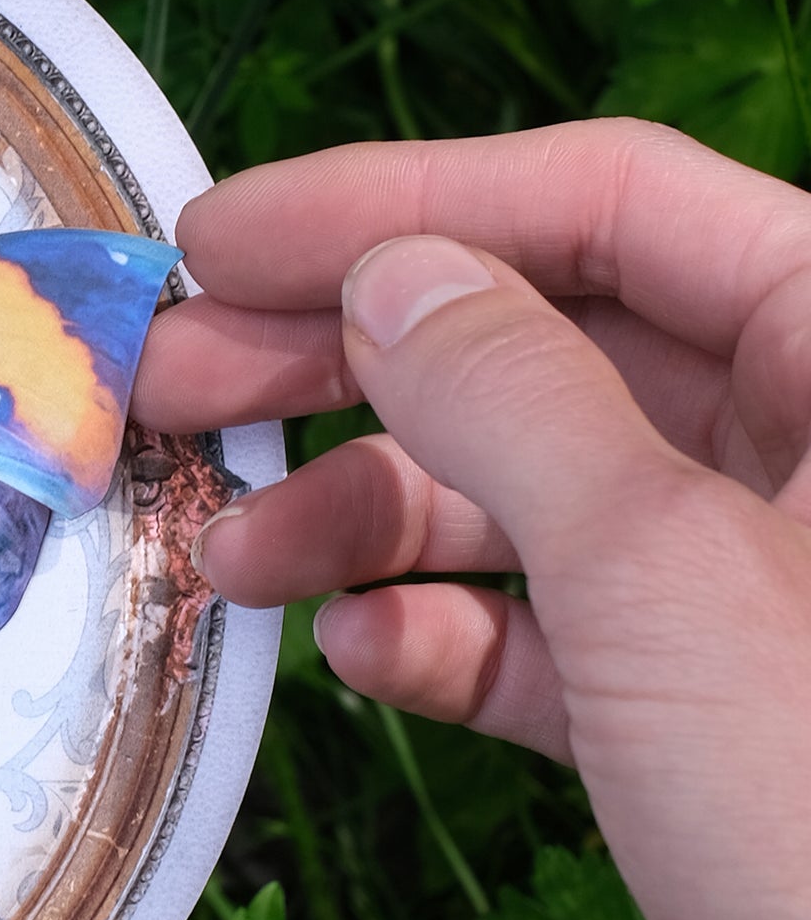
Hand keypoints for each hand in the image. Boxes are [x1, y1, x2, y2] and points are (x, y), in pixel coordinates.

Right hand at [131, 119, 810, 919]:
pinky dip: (438, 632)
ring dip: (363, 509)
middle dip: (348, 356)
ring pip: (522, 491)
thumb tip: (389, 272)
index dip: (399, 201)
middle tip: (169, 381)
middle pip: (543, 338)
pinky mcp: (700, 718)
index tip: (216, 240)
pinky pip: (538, 630)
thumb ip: (515, 395)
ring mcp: (750, 592)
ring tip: (231, 555)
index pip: (611, 201)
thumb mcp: (664, 574)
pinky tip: (364, 657)